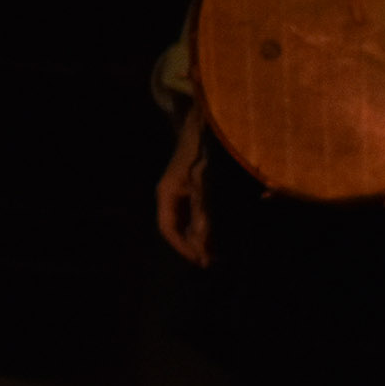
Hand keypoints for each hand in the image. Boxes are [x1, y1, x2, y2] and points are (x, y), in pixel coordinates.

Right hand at [156, 109, 210, 266]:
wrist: (206, 124)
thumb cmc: (203, 153)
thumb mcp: (203, 184)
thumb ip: (202, 214)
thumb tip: (202, 243)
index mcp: (166, 195)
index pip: (169, 229)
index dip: (183, 247)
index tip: (201, 261)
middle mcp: (170, 193)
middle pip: (177, 225)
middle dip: (192, 244)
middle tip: (210, 261)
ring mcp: (181, 188)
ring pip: (186, 218)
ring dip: (199, 234)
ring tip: (215, 250)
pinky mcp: (193, 183)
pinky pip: (195, 209)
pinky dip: (205, 222)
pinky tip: (217, 228)